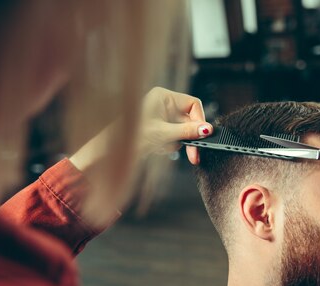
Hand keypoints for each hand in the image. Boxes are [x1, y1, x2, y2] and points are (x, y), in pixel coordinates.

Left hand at [70, 87, 210, 174]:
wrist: (113, 151)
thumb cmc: (132, 136)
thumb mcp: (164, 134)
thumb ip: (187, 131)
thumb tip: (207, 129)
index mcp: (164, 97)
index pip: (193, 104)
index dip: (199, 120)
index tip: (203, 135)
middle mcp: (163, 104)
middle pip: (189, 120)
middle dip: (189, 137)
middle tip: (194, 154)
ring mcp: (161, 116)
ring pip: (182, 131)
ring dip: (176, 142)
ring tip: (162, 148)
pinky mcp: (159, 128)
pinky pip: (174, 137)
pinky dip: (169, 145)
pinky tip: (158, 149)